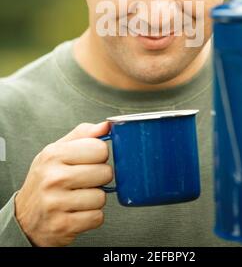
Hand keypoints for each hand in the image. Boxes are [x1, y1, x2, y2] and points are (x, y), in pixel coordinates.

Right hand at [15, 122, 112, 246]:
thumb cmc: (45, 180)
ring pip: (102, 197)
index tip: (90, 160)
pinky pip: (97, 217)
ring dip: (95, 198)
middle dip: (99, 177)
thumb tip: (106, 126)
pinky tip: (78, 210)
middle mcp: (53, 178)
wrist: (25, 218)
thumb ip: (83, 135)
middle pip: (105, 173)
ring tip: (79, 196)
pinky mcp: (64, 225)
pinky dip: (92, 216)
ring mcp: (57, 203)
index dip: (100, 155)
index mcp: (53, 154)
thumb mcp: (57, 151)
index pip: (99, 148)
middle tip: (85, 180)